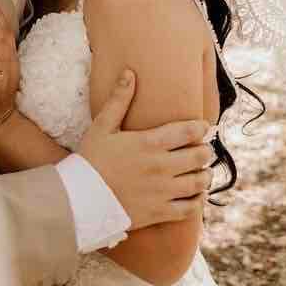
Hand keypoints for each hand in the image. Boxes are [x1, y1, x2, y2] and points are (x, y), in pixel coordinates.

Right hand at [79, 69, 214, 229]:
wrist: (80, 199)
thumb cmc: (90, 160)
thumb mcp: (102, 126)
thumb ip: (118, 100)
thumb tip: (130, 73)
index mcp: (150, 143)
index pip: (189, 131)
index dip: (201, 128)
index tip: (202, 127)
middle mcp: (161, 167)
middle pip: (200, 156)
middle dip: (205, 150)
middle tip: (201, 149)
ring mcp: (162, 191)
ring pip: (200, 182)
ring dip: (205, 175)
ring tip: (203, 172)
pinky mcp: (160, 212)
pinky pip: (190, 208)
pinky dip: (197, 201)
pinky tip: (195, 195)